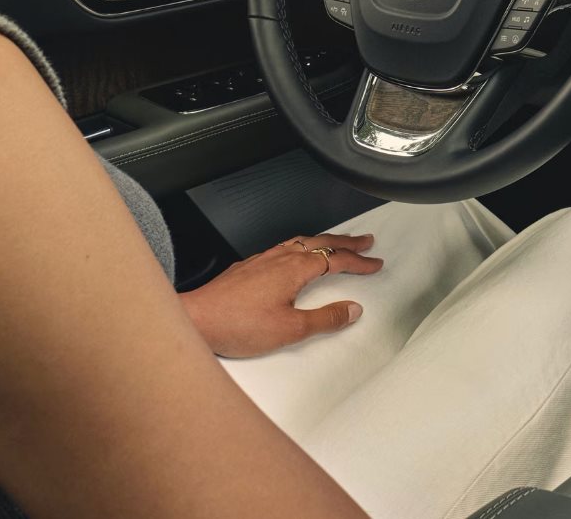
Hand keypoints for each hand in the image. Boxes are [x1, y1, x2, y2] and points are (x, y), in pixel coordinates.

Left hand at [179, 231, 382, 358]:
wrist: (196, 319)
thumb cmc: (236, 324)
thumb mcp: (289, 329)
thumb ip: (325, 319)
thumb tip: (351, 310)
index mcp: (294, 269)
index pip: (336, 260)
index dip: (359, 262)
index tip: (374, 264)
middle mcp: (279, 258)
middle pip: (321, 243)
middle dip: (346, 242)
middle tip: (365, 241)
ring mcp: (262, 260)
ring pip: (300, 241)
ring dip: (323, 241)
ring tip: (335, 243)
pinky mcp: (248, 267)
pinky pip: (283, 247)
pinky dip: (300, 246)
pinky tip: (294, 255)